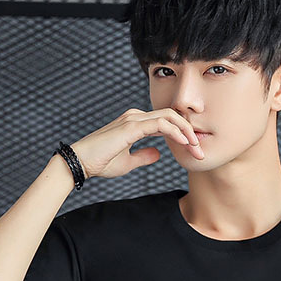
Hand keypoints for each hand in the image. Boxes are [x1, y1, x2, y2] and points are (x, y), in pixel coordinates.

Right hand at [68, 107, 204, 180]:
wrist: (81, 163)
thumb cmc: (100, 162)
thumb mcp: (128, 162)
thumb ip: (143, 156)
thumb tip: (158, 154)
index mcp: (135, 123)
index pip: (165, 123)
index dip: (182, 134)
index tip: (193, 150)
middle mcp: (135, 117)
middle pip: (170, 116)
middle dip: (189, 131)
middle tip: (200, 149)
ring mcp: (133, 120)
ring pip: (168, 117)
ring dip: (186, 131)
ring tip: (197, 146)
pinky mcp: (131, 127)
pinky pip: (160, 124)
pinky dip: (175, 132)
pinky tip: (185, 142)